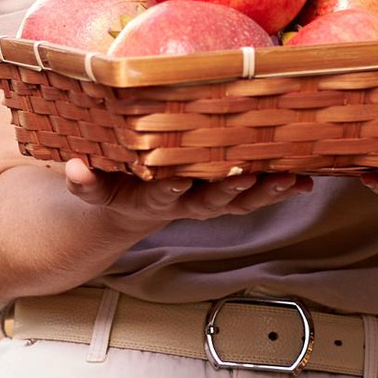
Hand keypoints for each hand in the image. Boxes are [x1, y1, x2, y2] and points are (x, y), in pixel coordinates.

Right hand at [60, 157, 306, 237]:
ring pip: (241, 200)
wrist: (130, 208)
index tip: (177, 182)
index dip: (169, 191)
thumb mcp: (93, 188)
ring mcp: (209, 202)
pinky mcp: (227, 195)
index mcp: (151, 199)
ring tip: (293, 179)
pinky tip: (306, 180)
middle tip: (249, 176)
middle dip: (232, 190)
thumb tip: (71, 168)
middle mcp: (185, 204)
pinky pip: (256, 193)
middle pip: (211, 201)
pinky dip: (281, 188)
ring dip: (267, 191)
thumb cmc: (113, 187)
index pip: (161, 195)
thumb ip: (83, 182)